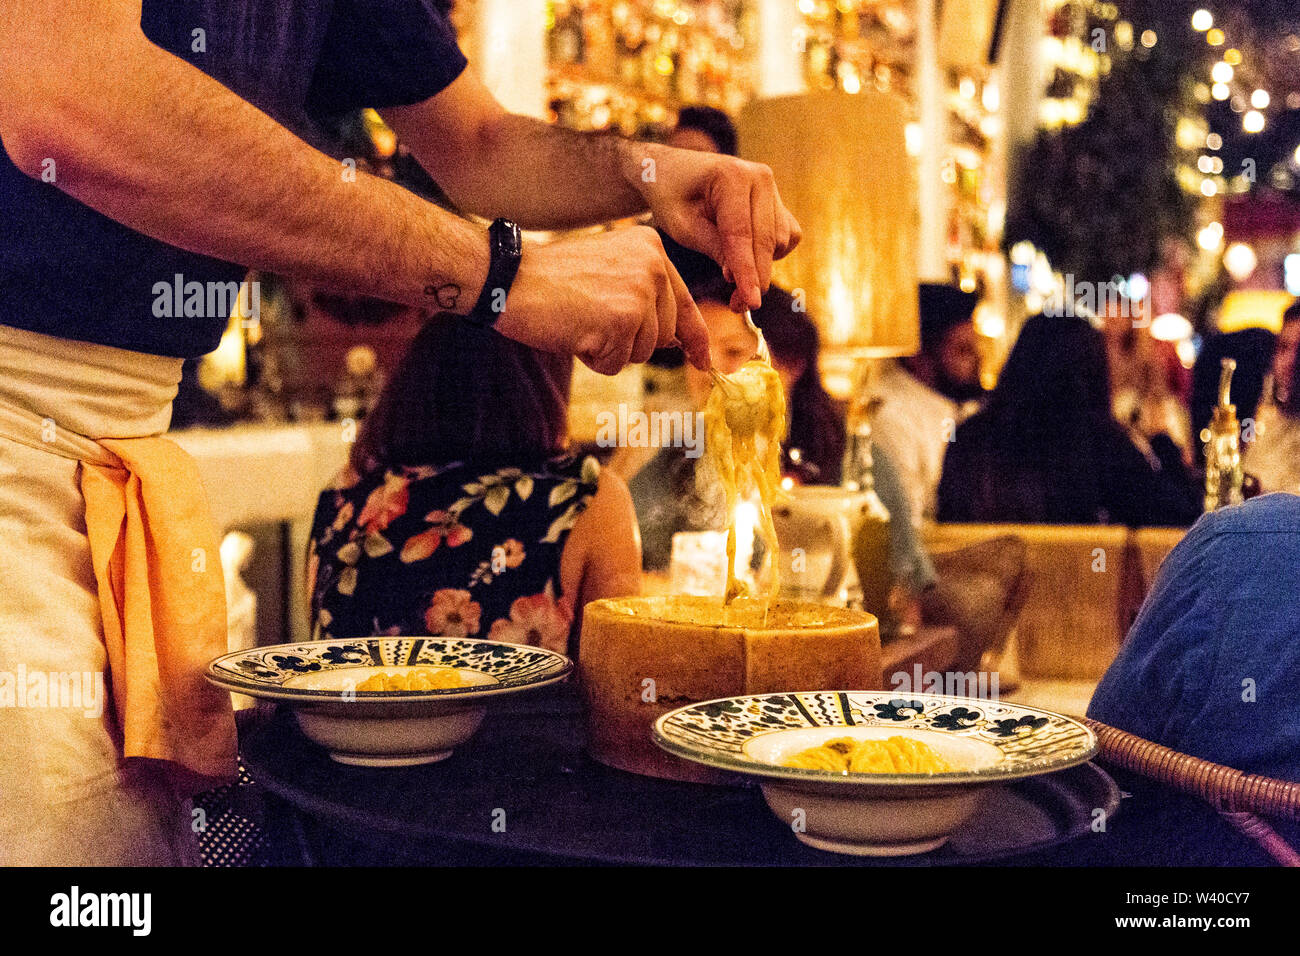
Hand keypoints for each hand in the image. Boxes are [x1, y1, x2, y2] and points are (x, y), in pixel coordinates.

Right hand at [497, 226, 710, 375]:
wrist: (509, 278)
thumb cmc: (551, 280)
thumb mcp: (609, 273)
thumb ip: (645, 297)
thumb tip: (679, 341)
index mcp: (651, 248)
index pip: (685, 302)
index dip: (695, 337)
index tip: (705, 359)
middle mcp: (653, 265)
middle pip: (664, 335)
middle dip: (630, 342)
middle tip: (591, 320)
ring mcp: (639, 293)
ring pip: (642, 352)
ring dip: (610, 350)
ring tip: (581, 321)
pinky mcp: (623, 321)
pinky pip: (617, 363)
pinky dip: (594, 359)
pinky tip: (574, 332)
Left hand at [634, 145, 800, 311]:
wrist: (673, 172)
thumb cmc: (671, 197)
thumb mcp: (681, 226)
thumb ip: (713, 248)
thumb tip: (739, 276)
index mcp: (732, 176)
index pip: (742, 234)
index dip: (746, 272)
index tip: (750, 302)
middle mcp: (760, 177)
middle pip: (766, 240)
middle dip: (755, 277)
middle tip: (737, 306)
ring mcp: (772, 188)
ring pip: (779, 241)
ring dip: (761, 267)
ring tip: (731, 281)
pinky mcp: (777, 202)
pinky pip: (787, 237)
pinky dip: (770, 253)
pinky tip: (745, 257)